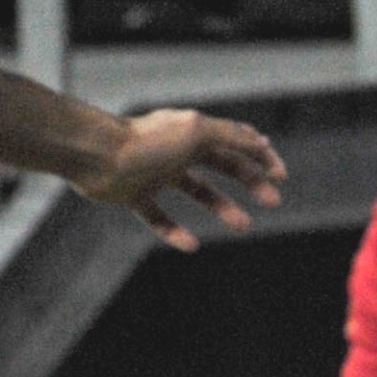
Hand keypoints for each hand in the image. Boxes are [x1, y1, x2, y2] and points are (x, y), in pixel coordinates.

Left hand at [82, 110, 285, 249]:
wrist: (96, 155)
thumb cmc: (146, 142)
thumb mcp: (197, 133)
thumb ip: (232, 137)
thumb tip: (263, 143)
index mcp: (193, 132)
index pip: (236, 141)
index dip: (260, 156)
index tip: (280, 176)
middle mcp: (177, 151)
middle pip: (222, 166)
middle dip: (250, 182)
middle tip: (272, 201)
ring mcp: (156, 174)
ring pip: (196, 192)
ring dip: (222, 207)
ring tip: (244, 225)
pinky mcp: (135, 195)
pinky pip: (159, 217)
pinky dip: (175, 231)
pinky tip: (191, 244)